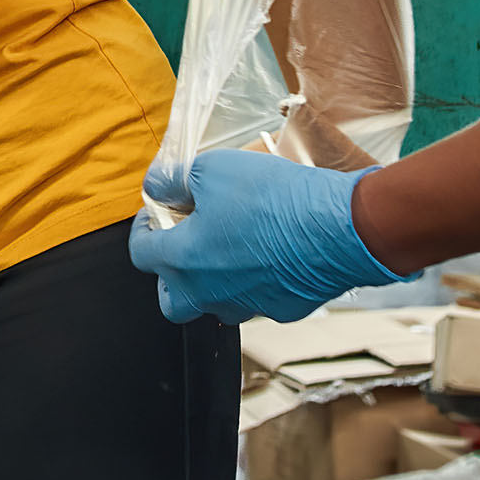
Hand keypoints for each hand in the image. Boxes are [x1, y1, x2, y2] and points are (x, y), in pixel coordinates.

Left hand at [130, 150, 402, 324]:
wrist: (337, 228)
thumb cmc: (272, 198)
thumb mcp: (212, 169)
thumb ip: (175, 180)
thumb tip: (157, 185)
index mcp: (184, 261)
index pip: (142, 253)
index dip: (144, 228)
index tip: (157, 212)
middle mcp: (210, 293)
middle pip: (172, 300)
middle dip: (171, 275)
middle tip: (186, 245)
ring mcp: (247, 306)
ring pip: (217, 302)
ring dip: (215, 280)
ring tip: (231, 246)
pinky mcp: (282, 310)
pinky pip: (258, 300)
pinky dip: (256, 281)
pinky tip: (270, 255)